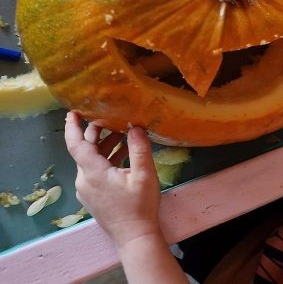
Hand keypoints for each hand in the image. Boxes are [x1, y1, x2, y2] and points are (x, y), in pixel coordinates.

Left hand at [64, 112, 161, 249]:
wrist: (134, 236)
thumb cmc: (140, 205)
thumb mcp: (144, 175)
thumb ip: (140, 148)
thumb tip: (136, 126)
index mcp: (93, 172)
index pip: (76, 144)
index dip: (72, 126)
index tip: (73, 111)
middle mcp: (84, 180)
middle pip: (84, 151)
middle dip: (96, 133)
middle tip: (109, 117)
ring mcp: (86, 190)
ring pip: (90, 161)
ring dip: (104, 146)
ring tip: (123, 134)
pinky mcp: (92, 196)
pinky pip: (94, 172)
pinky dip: (105, 160)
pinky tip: (123, 156)